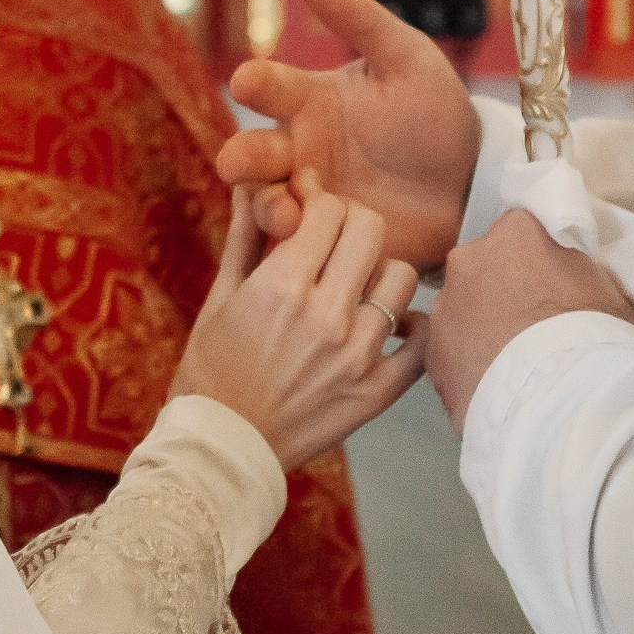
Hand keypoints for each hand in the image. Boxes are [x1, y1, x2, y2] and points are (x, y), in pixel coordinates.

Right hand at [174, 188, 425, 468]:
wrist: (220, 449)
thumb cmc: (211, 369)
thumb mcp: (220, 297)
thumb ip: (245, 236)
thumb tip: (253, 183)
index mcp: (283, 286)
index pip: (329, 209)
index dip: (320, 201)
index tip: (312, 210)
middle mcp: (327, 315)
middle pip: (371, 230)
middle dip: (353, 224)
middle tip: (339, 240)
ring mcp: (357, 356)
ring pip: (401, 278)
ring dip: (380, 274)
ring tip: (359, 288)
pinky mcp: (376, 393)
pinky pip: (422, 344)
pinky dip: (414, 329)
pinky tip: (393, 327)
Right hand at [219, 0, 481, 268]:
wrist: (472, 184)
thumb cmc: (434, 114)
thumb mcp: (406, 60)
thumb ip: (361, 20)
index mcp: (309, 102)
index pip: (270, 89)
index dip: (257, 83)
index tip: (248, 81)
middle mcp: (298, 151)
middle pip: (253, 154)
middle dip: (241, 158)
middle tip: (235, 163)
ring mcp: (310, 199)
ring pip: (267, 204)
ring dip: (267, 208)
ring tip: (284, 214)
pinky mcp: (327, 241)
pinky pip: (301, 247)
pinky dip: (299, 246)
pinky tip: (313, 244)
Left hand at [427, 208, 633, 431]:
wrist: (559, 398)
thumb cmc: (592, 336)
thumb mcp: (607, 288)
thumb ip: (576, 270)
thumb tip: (569, 274)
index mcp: (516, 233)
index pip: (521, 232)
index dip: (535, 260)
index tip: (548, 283)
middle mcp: (469, 259)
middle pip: (484, 267)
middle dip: (501, 289)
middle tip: (528, 325)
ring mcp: (443, 306)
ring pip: (461, 309)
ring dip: (479, 326)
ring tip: (510, 362)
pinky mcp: (431, 353)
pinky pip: (448, 350)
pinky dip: (465, 361)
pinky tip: (490, 383)